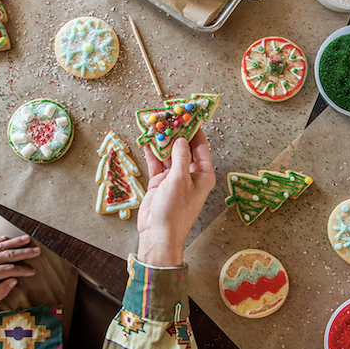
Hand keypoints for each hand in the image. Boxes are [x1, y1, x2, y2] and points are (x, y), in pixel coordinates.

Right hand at [137, 128, 215, 266]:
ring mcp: (174, 178)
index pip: (201, 146)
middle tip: (168, 115)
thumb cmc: (174, 211)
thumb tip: (181, 138)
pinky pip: (156, 163)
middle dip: (176, 132)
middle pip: (184, 147)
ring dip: (162, 140)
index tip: (189, 114)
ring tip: (155, 123)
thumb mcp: (180, 180)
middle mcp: (190, 174)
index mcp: (203, 175)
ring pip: (169, 153)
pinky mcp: (160, 182)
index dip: (195, 129)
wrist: (157, 234)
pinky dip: (152, 152)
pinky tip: (146, 139)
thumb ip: (181, 157)